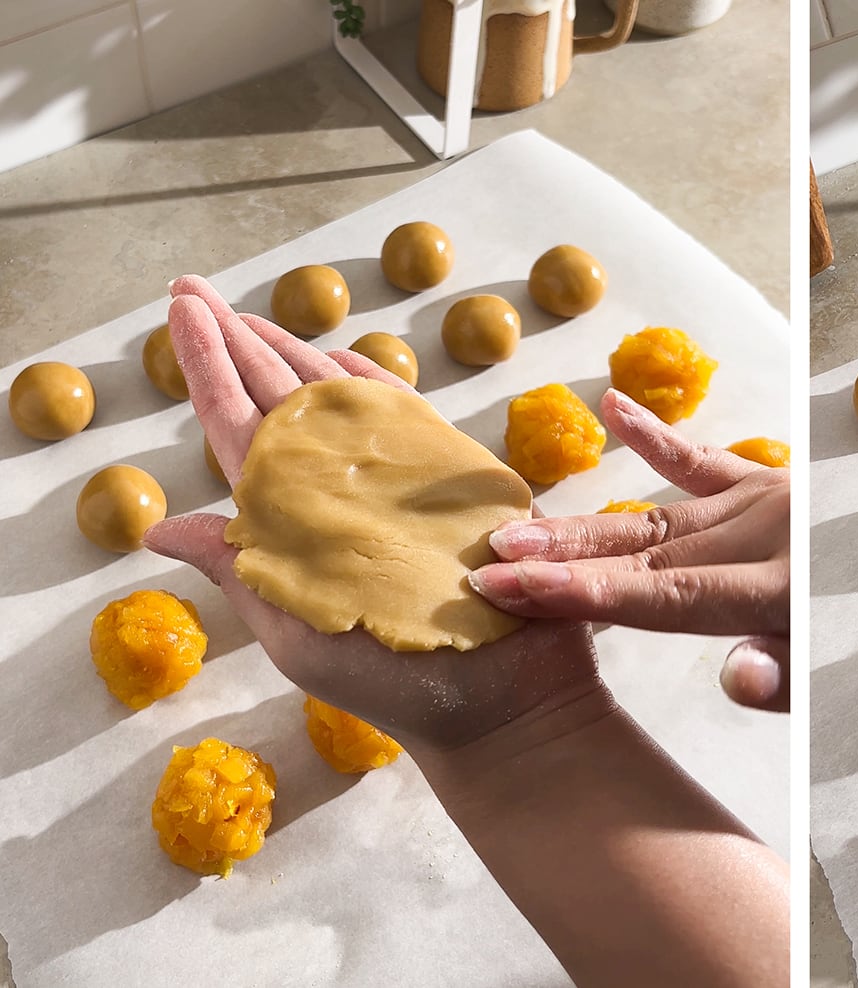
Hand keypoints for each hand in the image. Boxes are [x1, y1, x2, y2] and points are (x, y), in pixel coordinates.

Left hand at [141, 276, 604, 753]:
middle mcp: (334, 490)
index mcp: (286, 519)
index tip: (178, 309)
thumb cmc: (393, 681)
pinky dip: (375, 382)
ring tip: (252, 316)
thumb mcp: (296, 631)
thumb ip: (239, 571)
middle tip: (196, 292)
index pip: (233, 424)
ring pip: (332, 399)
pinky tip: (344, 357)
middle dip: (235, 341)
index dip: (204, 364)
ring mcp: (390, 481)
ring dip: (292, 351)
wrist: (493, 700)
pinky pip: (407, 415)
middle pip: (274, 397)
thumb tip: (157, 528)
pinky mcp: (450, 480)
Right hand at [470, 390, 789, 711]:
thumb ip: (783, 677)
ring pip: (655, 513)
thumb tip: (733, 679)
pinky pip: (704, 461)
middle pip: (643, 553)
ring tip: (516, 527)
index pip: (661, 597)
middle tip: (487, 566)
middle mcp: (759, 539)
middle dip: (561, 561)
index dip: (584, 594)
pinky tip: (613, 406)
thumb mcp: (835, 674)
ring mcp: (760, 504)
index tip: (515, 591)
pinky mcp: (765, 486)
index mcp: (776, 590)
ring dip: (583, 523)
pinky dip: (658, 436)